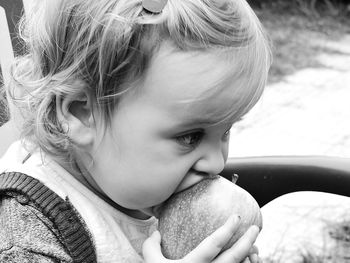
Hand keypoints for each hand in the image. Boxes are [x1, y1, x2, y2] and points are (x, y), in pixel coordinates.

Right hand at [142, 215, 259, 262]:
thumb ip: (151, 247)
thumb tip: (156, 231)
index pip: (214, 243)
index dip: (228, 229)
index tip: (237, 217)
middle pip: (233, 258)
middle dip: (247, 241)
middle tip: (256, 228)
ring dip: (250, 258)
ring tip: (255, 246)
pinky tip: (247, 262)